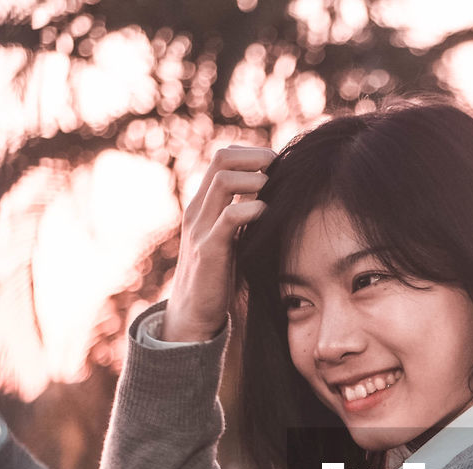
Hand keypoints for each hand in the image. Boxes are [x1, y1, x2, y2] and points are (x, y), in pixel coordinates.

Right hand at [163, 145, 275, 341]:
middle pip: (222, 159)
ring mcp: (200, 228)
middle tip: (279, 171)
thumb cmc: (218, 273)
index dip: (251, 153)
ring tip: (272, 194)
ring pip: (224, 182)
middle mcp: (198, 210)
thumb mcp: (228, 236)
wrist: (193, 311)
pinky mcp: (209, 250)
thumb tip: (272, 194)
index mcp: (202, 203)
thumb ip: (240, 213)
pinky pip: (229, 217)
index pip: (222, 157)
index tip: (275, 165)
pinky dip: (252, 210)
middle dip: (256, 157)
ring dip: (256, 180)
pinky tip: (266, 216)